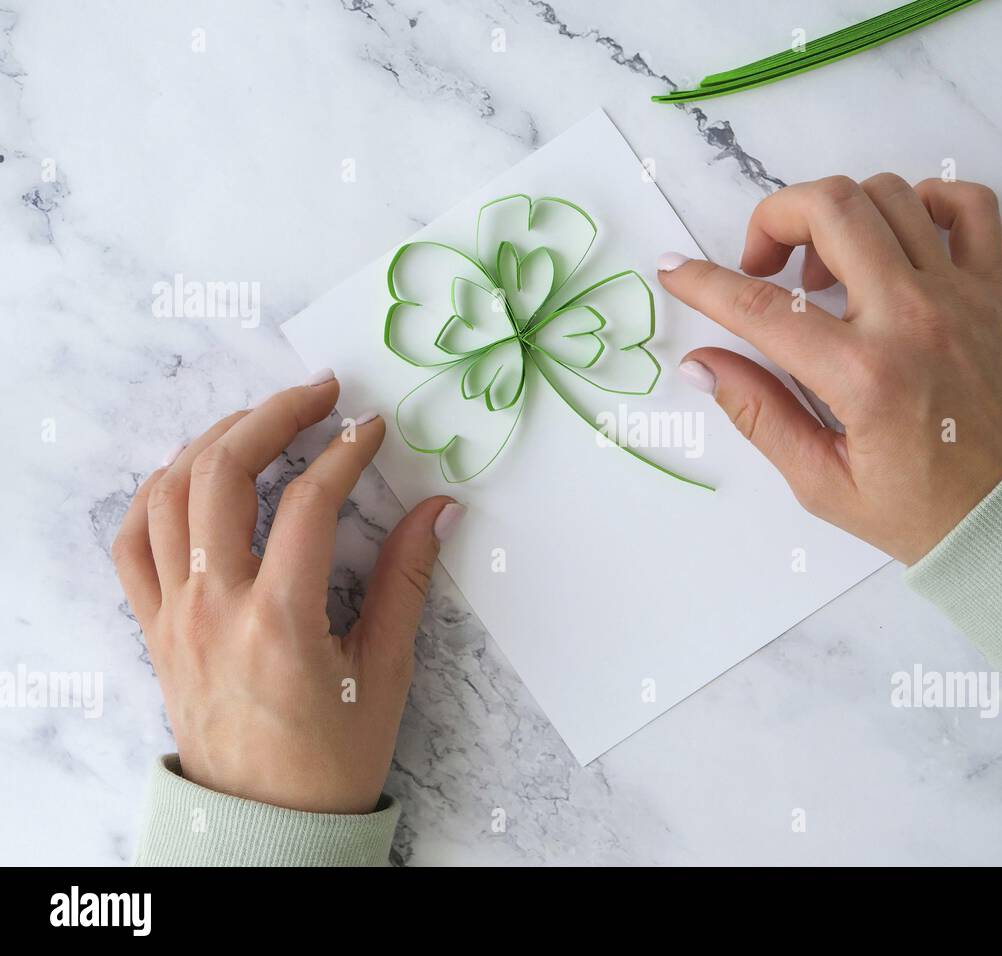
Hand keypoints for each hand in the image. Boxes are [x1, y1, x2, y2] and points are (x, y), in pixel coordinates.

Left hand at [111, 371, 462, 813]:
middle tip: (318, 394)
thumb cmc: (331, 756)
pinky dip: (157, 494)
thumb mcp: (384, 671)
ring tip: (261, 421)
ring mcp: (173, 615)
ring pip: (167, 495)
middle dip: (272, 417)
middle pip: (223, 475)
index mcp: (279, 622)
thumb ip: (405, 580)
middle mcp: (214, 608)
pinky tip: (194, 475)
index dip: (345, 451)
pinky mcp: (154, 627)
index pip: (309, 503)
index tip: (373, 427)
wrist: (265, 823)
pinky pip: (130, 543)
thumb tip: (437, 510)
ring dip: (213, 441)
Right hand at [658, 175, 1001, 563]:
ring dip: (838, 216)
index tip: (675, 270)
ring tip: (824, 276)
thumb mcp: (826, 485)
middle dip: (774, 219)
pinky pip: (966, 204)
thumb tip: (702, 363)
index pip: (762, 308)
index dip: (704, 282)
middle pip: (831, 207)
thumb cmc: (928, 513)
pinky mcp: (995, 289)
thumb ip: (760, 416)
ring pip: (888, 194)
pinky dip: (923, 201)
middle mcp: (912, 317)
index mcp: (864, 376)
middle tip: (761, 269)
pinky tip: (894, 242)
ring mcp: (960, 294)